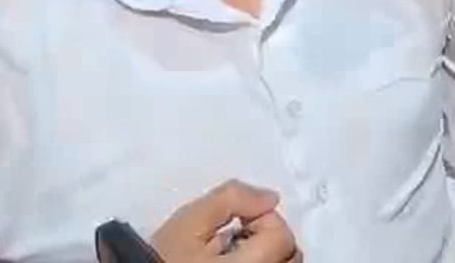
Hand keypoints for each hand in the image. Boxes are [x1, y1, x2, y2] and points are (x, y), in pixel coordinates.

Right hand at [149, 180, 300, 262]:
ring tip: (235, 251)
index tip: (236, 222)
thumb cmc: (163, 257)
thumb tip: (271, 197)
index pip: (282, 235)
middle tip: (237, 236)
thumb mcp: (190, 220)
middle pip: (290, 254)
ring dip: (269, 254)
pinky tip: (234, 262)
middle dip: (270, 237)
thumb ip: (232, 198)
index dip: (262, 219)